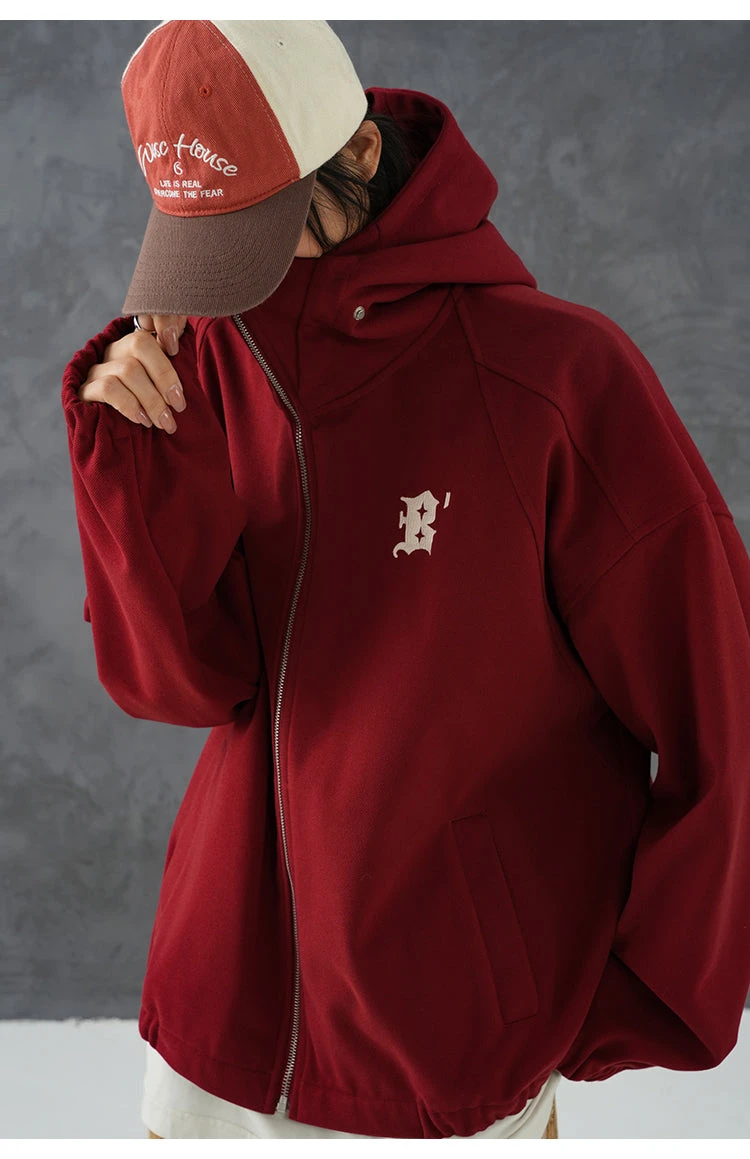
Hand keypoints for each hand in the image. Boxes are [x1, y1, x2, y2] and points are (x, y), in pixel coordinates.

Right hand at [76, 314, 188, 431]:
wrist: (115, 449)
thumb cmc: (148, 417)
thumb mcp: (165, 393)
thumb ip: (174, 371)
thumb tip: (182, 344)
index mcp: (134, 347)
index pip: (151, 333)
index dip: (167, 340)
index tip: (181, 370)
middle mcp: (113, 352)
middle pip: (138, 344)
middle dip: (165, 377)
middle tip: (179, 407)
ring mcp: (96, 370)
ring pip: (127, 369)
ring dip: (152, 399)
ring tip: (164, 422)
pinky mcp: (82, 390)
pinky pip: (109, 388)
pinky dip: (131, 404)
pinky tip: (142, 420)